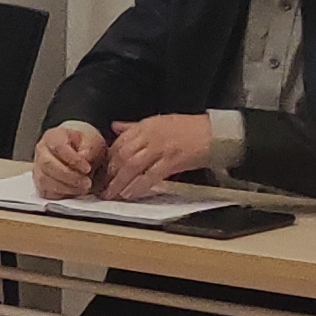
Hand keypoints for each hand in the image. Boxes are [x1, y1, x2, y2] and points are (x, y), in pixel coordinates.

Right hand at [32, 121, 109, 198]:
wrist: (80, 151)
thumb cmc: (84, 145)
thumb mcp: (93, 141)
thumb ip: (89, 148)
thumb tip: (84, 157)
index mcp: (52, 136)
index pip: (58, 147)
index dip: (73, 160)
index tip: (87, 168)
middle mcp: (41, 151)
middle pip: (47, 164)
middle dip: (69, 176)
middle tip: (86, 182)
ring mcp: (38, 167)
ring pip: (44, 180)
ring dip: (66, 187)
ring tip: (83, 188)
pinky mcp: (40, 183)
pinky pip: (45, 192)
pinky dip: (60, 195)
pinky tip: (74, 192)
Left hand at [100, 113, 217, 199]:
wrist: (215, 133)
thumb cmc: (190, 128)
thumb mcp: (159, 122)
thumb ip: (135, 127)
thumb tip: (116, 127)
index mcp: (146, 126)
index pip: (119, 142)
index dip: (108, 158)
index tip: (101, 170)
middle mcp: (150, 136)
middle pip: (123, 155)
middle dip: (110, 172)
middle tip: (101, 186)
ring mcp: (161, 148)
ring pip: (133, 165)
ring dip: (120, 181)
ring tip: (112, 194)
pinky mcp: (173, 161)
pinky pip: (151, 175)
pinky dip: (139, 185)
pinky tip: (131, 193)